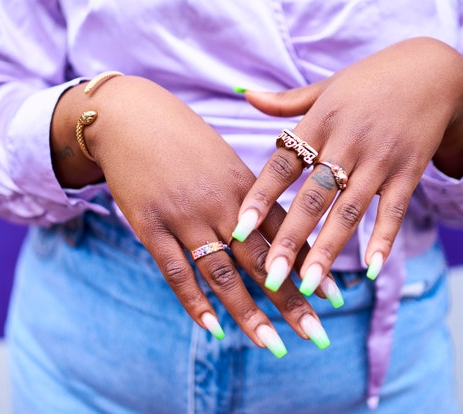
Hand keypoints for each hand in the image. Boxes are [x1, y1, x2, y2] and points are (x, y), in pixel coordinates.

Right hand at [51, 76, 338, 355]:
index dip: (309, 266)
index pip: (284, 233)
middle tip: (317, 336)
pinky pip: (176, 271)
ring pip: (224, 273)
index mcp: (245, 185)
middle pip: (263, 261)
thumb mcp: (222, 159)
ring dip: (250, 314)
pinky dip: (195, 303)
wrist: (128, 117)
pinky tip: (214, 329)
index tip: (334, 297)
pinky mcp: (151, 226)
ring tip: (274, 346)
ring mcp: (185, 217)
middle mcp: (221, 205)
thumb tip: (268, 229)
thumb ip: (245, 194)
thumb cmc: (181, 137)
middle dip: (292, 301)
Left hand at [232, 37, 462, 292]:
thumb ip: (286, 102)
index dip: (259, 198)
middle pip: (312, 197)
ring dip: (328, 249)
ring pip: (349, 210)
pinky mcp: (409, 170)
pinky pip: (393, 209)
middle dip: (290, 239)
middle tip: (271, 276)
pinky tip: (370, 269)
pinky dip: (383, 239)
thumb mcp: (326, 87)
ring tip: (310, 284)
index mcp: (319, 122)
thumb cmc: (370, 81)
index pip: (281, 166)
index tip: (238, 231)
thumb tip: (245, 96)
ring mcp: (380, 158)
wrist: (433, 71)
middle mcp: (347, 142)